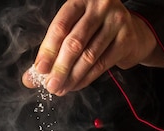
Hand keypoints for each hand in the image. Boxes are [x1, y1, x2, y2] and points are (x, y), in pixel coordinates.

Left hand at [22, 0, 163, 95]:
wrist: (134, 33)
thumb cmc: (96, 31)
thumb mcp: (74, 31)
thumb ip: (52, 50)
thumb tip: (29, 78)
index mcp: (81, 0)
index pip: (60, 26)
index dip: (48, 50)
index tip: (39, 69)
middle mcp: (100, 6)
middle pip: (74, 42)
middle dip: (59, 68)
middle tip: (50, 85)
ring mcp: (116, 21)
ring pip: (88, 55)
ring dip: (72, 77)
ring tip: (61, 89)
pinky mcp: (126, 39)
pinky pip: (102, 64)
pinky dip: (86, 78)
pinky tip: (75, 85)